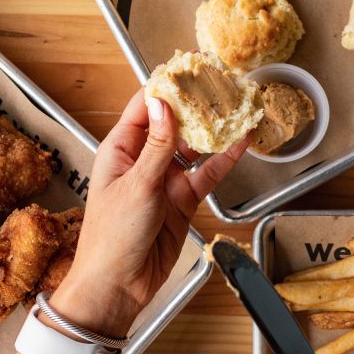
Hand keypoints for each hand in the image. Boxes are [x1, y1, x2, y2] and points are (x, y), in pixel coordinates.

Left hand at [51, 90, 247, 336]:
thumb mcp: (136, 186)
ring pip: (193, 146)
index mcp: (120, 149)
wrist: (117, 286)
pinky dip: (224, 159)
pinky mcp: (182, 200)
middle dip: (196, 104)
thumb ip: (157, 146)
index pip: (145, 107)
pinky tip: (241, 143)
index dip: (168, 85)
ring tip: (237, 106)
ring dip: (213, 129)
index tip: (191, 67)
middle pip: (173, 122)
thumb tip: (165, 104)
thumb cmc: (111, 237)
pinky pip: (206, 174)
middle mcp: (142, 160)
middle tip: (222, 82)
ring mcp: (164, 179)